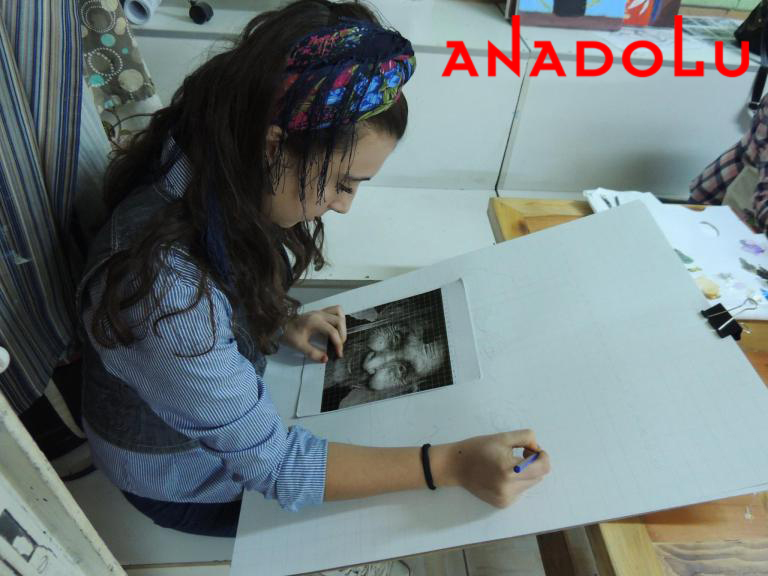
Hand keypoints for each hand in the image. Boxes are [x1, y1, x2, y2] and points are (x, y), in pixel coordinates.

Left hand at [282, 305, 346, 362]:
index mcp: (315, 322)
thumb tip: (326, 359)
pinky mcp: (319, 312)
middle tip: (339, 346)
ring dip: (342, 325)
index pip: (332, 332)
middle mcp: (319, 314)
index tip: (339, 354)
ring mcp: (320, 311)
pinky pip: (334, 310)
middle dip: (342, 335)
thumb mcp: (299, 345)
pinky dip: (339, 317)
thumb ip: (313, 353)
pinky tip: (336, 327)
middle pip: (339, 321)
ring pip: (338, 313)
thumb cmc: (288, 334)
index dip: (338, 344)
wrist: (279, 324)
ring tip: (339, 336)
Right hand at [431, 429, 549, 507]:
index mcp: (510, 470)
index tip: (530, 449)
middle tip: (518, 453)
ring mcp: (506, 499)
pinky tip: (500, 476)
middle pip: (538, 476)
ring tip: (507, 464)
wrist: (455, 466)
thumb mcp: (502, 437)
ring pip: (530, 484)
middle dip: (533, 463)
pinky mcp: (502, 504)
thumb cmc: (477, 448)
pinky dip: (516, 482)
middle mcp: (509, 489)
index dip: (542, 456)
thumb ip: (526, 438)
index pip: (543, 467)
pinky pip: (519, 491)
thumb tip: (537, 449)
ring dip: (526, 473)